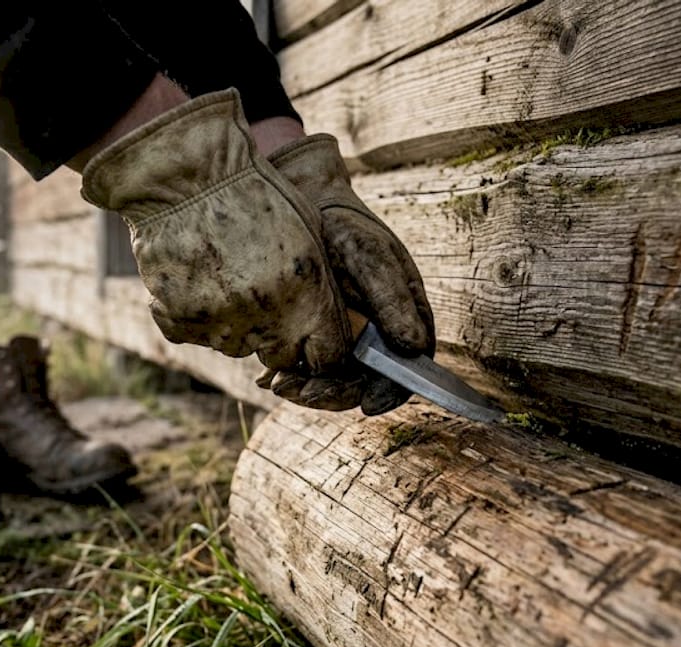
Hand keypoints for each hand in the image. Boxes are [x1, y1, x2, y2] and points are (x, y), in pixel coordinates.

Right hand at [80, 90, 351, 372]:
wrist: (187, 176)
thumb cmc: (256, 195)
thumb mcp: (310, 235)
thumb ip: (321, 290)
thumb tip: (330, 329)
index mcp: (307, 298)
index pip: (329, 357)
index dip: (323, 349)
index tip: (314, 338)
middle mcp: (266, 320)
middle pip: (281, 358)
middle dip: (279, 337)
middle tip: (264, 296)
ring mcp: (220, 325)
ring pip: (236, 345)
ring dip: (236, 322)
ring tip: (225, 272)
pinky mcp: (179, 322)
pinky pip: (194, 333)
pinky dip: (196, 312)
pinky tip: (195, 274)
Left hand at [259, 135, 435, 414]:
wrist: (301, 208)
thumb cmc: (345, 227)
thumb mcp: (369, 256)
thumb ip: (391, 300)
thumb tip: (412, 347)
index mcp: (406, 320)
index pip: (408, 370)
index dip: (390, 392)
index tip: (366, 404)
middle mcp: (378, 337)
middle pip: (365, 385)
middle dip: (335, 394)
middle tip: (300, 391)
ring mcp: (347, 341)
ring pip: (335, 383)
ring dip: (309, 390)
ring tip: (277, 383)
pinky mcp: (317, 340)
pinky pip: (309, 370)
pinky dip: (291, 376)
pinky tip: (268, 376)